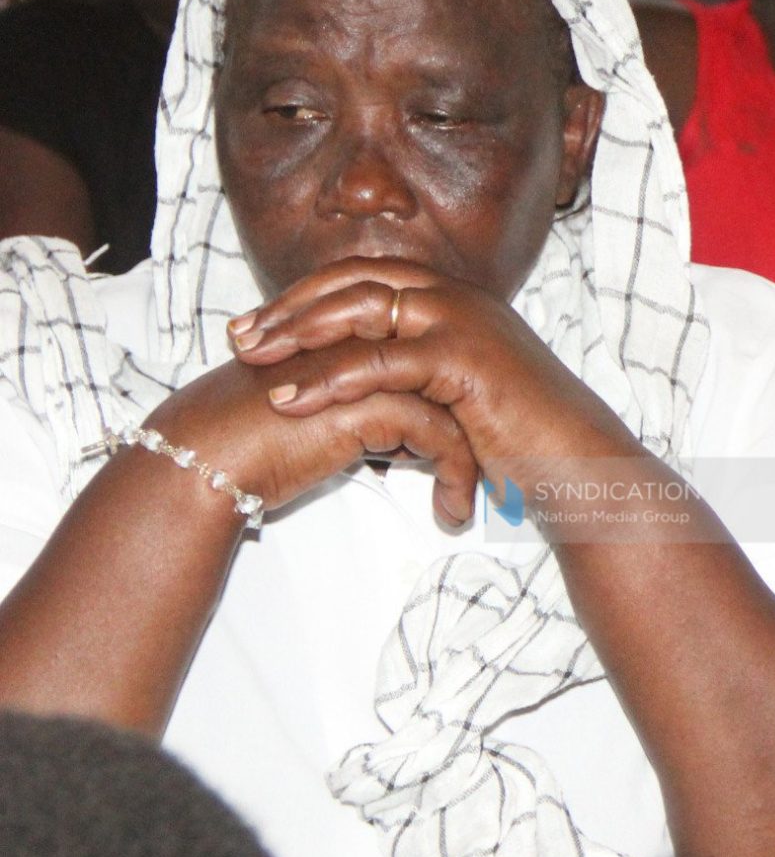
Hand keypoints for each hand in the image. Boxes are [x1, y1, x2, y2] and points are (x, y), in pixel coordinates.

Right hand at [143, 357, 482, 530]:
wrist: (200, 464)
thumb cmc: (241, 447)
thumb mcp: (312, 422)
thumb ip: (353, 412)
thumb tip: (393, 440)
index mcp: (349, 343)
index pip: (424, 365)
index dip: (452, 407)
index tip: (472, 447)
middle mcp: (365, 347)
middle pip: (446, 381)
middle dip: (472, 429)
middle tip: (491, 470)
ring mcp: (371, 370)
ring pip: (451, 409)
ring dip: (466, 461)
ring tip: (463, 506)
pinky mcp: (371, 405)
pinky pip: (438, 440)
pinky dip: (453, 478)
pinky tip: (449, 513)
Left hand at [223, 258, 634, 470]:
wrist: (576, 462)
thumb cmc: (521, 439)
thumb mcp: (456, 394)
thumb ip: (413, 375)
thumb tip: (356, 388)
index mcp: (454, 299)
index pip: (364, 275)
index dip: (305, 295)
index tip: (258, 323)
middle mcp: (458, 298)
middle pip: (355, 280)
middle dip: (290, 306)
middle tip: (241, 336)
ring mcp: (463, 322)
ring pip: (363, 309)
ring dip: (300, 332)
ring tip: (255, 360)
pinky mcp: (464, 359)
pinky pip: (383, 359)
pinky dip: (332, 377)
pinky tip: (294, 398)